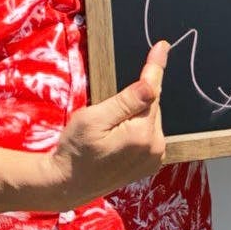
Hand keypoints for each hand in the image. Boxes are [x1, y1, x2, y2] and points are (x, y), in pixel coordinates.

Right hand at [44, 41, 168, 205]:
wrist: (67, 184)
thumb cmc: (75, 150)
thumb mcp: (94, 118)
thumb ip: (126, 100)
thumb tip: (152, 83)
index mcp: (142, 135)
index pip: (152, 92)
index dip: (154, 68)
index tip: (162, 46)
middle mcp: (155, 148)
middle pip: (151, 107)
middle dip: (134, 102)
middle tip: (106, 116)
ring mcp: (154, 159)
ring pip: (149, 119)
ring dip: (135, 116)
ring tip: (109, 131)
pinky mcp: (150, 164)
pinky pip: (148, 134)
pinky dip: (136, 129)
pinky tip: (117, 139)